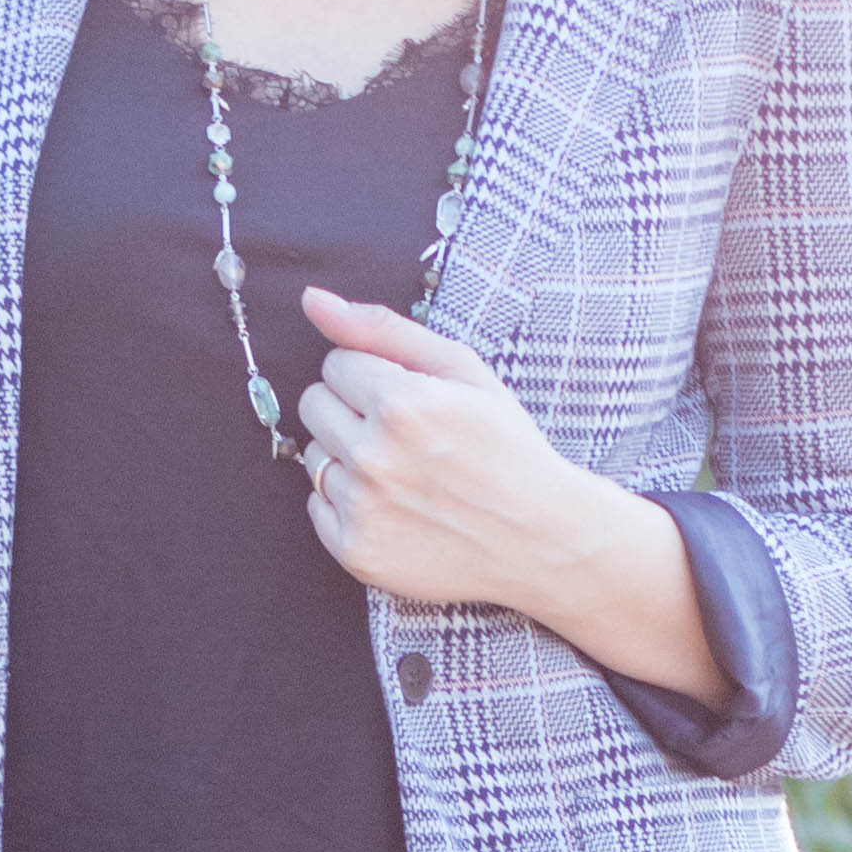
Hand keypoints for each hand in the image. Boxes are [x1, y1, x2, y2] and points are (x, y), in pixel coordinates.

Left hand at [294, 291, 598, 615]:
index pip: (335, 364)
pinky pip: (317, 507)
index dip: (372, 375)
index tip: (408, 397)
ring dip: (348, 457)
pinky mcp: (357, 552)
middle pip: (313, 406)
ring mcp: (363, 509)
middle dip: (350, 410)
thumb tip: (311, 299)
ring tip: (402, 471)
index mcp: (401, 403)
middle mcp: (374, 457)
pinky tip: (393, 506)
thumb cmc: (506, 446)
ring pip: (313, 457)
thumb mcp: (463, 370)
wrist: (541, 539)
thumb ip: (382, 328)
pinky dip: (347, 504)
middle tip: (403, 433)